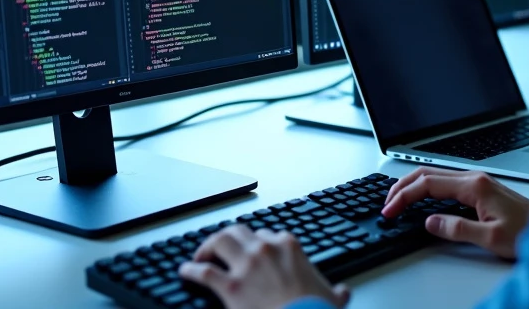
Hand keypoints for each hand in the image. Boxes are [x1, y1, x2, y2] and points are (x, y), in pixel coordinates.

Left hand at [179, 224, 350, 308]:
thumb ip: (335, 292)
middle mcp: (265, 249)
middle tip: (221, 246)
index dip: (258, 242)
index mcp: (289, 246)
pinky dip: (191, 269)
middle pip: (239, 230)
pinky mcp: (230, 286)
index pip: (268, 234)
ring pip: (219, 240)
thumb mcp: (332, 298)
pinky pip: (204, 272)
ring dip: (208, 246)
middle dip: (228, 236)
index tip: (253, 249)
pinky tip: (185, 271)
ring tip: (201, 254)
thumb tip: (343, 294)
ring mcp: (246, 265)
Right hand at [381, 167, 528, 259]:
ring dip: (413, 186)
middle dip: (402, 186)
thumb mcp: (491, 238)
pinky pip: (446, 183)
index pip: (428, 184)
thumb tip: (431, 222)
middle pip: (428, 173)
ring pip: (436, 176)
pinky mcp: (482, 189)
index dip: (404, 196)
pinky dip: (426, 189)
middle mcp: (475, 178)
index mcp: (474, 186)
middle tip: (387, 203)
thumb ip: (458, 229)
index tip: (390, 209)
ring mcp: (478, 182)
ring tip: (398, 200)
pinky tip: (422, 198)